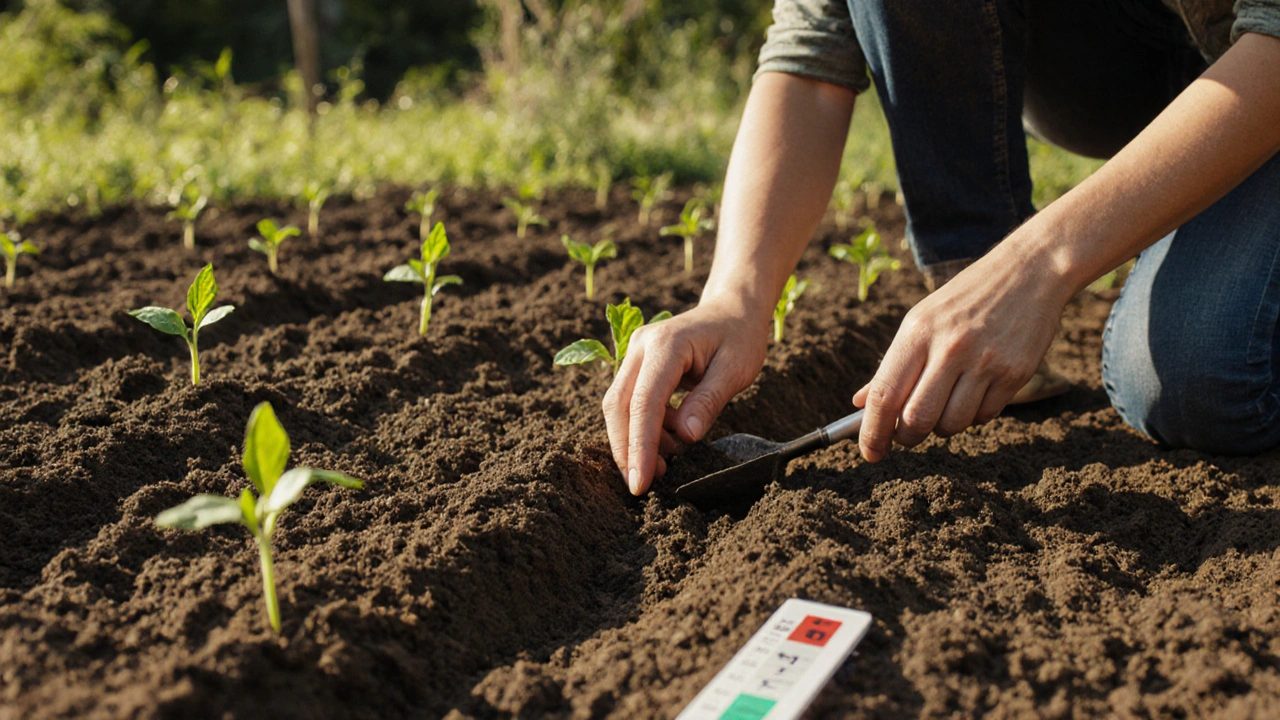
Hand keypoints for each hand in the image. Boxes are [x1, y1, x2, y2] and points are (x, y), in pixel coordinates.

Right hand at [602, 301, 769, 494]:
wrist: (732, 310)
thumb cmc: (738, 337)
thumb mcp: (735, 370)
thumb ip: (709, 402)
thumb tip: (686, 437)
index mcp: (666, 345)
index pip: (644, 402)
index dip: (639, 446)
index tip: (640, 482)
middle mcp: (641, 346)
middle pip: (618, 406)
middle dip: (626, 450)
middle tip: (643, 485)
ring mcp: (635, 354)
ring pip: (618, 406)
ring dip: (636, 440)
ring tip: (669, 461)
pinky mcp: (637, 365)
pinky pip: (630, 402)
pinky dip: (645, 428)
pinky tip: (671, 440)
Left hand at [853, 243, 1072, 460]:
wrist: (1028, 272)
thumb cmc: (965, 299)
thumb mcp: (921, 320)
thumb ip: (893, 364)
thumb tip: (860, 404)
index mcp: (917, 332)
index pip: (884, 395)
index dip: (872, 432)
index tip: (870, 453)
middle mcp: (949, 348)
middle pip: (917, 419)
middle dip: (907, 437)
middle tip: (907, 434)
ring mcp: (984, 362)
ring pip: (952, 424)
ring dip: (943, 427)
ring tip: (946, 405)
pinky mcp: (1014, 373)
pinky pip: (984, 416)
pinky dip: (974, 416)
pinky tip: (975, 392)